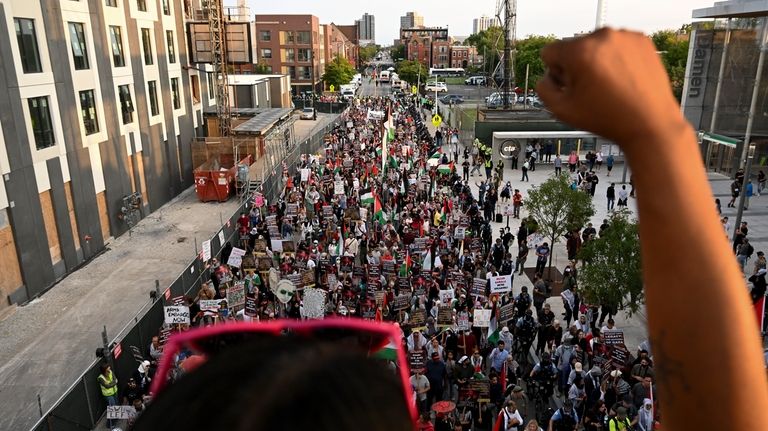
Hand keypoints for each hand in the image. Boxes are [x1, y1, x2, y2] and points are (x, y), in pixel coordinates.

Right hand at [536, 28, 682, 149]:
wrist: (650, 124)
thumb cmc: (611, 120)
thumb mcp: (562, 110)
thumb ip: (543, 89)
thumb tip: (547, 77)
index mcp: (580, 52)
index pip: (550, 52)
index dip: (556, 73)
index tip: (571, 86)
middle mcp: (603, 38)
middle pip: (574, 47)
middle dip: (577, 66)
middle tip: (592, 90)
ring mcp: (624, 37)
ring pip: (596, 45)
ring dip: (597, 61)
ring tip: (610, 86)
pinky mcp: (641, 40)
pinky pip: (617, 45)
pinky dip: (616, 59)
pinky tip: (622, 79)